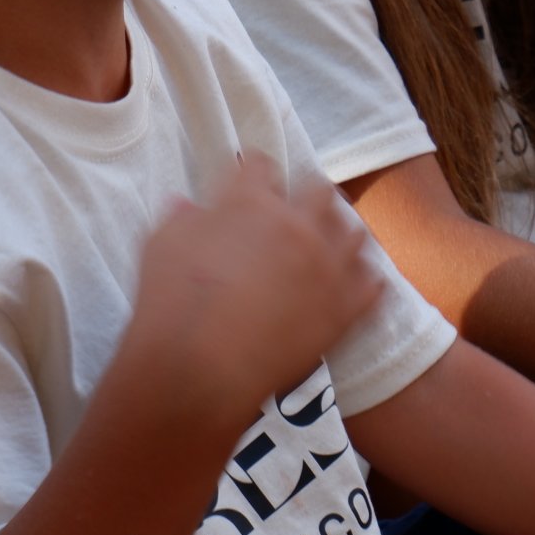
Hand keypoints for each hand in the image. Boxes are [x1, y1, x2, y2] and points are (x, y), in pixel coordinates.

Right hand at [122, 157, 382, 429]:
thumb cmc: (171, 303)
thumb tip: (187, 205)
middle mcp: (299, 225)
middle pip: (320, 189)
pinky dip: (365, 281)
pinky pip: (372, 285)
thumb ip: (182, 219)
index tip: (251, 180)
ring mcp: (327, 266)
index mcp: (252, 202)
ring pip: (355, 232)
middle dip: (308, 193)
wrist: (199, 369)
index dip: (255, 171)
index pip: (262, 166)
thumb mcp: (162, 246)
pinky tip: (354, 283)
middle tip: (298, 208)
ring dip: (341, 233)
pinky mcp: (343, 309)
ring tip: (330, 243)